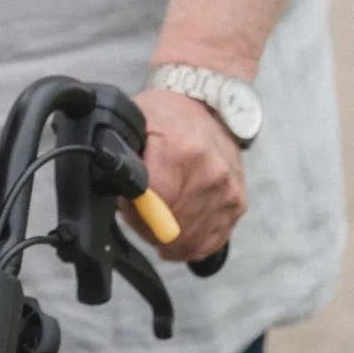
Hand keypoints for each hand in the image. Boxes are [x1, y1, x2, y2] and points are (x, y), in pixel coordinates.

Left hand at [127, 89, 246, 262]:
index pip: (155, 205)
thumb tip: (116, 186)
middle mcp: (212, 175)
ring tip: (155, 223)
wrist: (208, 107)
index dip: (135, 213)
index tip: (126, 205)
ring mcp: (229, 192)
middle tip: (138, 214)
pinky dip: (192, 245)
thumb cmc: (166, 116)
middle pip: (174, 228)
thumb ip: (123, 154)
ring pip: (192, 240)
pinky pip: (214, 241)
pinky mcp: (238, 204)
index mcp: (182, 153)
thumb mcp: (135, 122)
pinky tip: (177, 238)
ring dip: (168, 240)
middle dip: (148, 228)